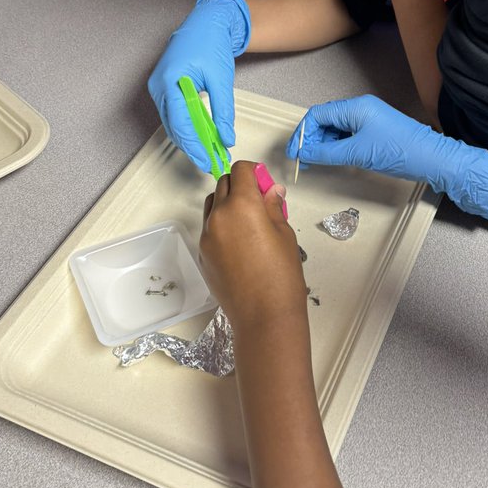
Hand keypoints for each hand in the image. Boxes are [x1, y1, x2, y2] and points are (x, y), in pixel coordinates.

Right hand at [148, 0, 250, 172]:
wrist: (206, 22)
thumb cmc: (211, 42)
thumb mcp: (222, 78)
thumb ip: (224, 110)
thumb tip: (226, 138)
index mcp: (169, 80)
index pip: (180, 123)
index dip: (194, 146)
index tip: (208, 160)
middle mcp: (158, 85)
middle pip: (173, 126)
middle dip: (192, 147)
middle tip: (211, 162)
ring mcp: (157, 87)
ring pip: (171, 123)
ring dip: (189, 139)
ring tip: (209, 152)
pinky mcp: (163, 88)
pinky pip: (172, 115)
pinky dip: (186, 127)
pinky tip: (201, 136)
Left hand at [200, 161, 308, 339]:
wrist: (263, 316)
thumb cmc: (282, 276)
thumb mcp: (285, 234)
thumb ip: (273, 207)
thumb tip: (270, 190)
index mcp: (241, 206)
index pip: (241, 171)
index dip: (254, 172)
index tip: (265, 183)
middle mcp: (218, 217)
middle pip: (223, 183)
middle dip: (240, 184)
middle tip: (260, 201)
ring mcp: (206, 236)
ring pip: (212, 205)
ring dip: (227, 202)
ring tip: (249, 222)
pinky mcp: (202, 254)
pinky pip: (209, 228)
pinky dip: (221, 225)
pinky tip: (241, 243)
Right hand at [287, 95, 487, 222]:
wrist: (433, 159)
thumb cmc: (401, 152)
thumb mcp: (358, 154)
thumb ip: (327, 153)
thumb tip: (304, 154)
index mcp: (356, 107)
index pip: (317, 115)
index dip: (302, 134)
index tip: (294, 152)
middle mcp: (361, 108)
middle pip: (325, 120)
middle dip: (311, 139)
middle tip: (303, 159)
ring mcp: (368, 119)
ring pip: (336, 128)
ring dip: (323, 143)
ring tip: (316, 161)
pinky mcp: (374, 130)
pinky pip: (347, 134)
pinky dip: (336, 145)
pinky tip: (333, 158)